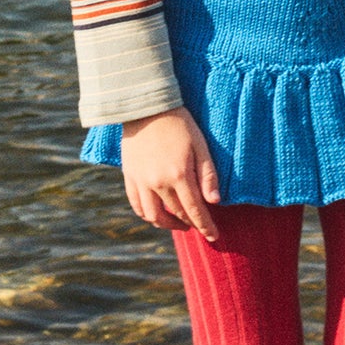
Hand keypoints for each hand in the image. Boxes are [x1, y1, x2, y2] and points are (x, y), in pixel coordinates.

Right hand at [121, 109, 220, 240]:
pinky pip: (137, 205)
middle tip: (200, 225)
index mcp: (179, 175)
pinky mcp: (129, 177)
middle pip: (176, 214)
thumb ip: (208, 175)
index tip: (214, 236)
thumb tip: (215, 201)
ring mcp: (141, 182)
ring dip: (168, 225)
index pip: (195, 210)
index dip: (206, 226)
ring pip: (153, 216)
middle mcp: (158, 183)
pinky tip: (157, 214)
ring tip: (179, 223)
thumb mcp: (200, 145)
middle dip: (191, 224)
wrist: (145, 108)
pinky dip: (148, 215)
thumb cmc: (178, 124)